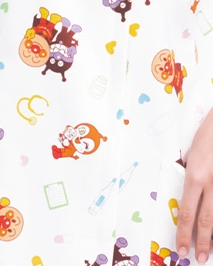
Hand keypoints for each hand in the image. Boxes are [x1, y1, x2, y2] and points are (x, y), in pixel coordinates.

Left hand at [178, 110, 212, 262]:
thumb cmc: (207, 136)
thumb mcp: (192, 156)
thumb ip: (192, 177)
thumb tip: (190, 198)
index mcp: (195, 176)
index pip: (187, 212)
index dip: (183, 233)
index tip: (180, 247)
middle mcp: (211, 184)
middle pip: (205, 221)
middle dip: (201, 242)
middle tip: (197, 258)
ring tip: (212, 252)